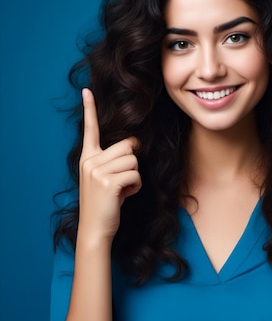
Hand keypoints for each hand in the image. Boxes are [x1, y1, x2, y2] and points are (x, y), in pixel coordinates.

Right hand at [78, 88, 140, 241]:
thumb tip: (132, 145)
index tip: (87, 91)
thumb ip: (112, 162)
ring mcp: (97, 171)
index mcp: (87, 158)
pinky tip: (124, 196)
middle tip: (121, 181)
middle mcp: (90, 161)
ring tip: (121, 190)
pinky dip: (135, 187)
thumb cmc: (104, 204)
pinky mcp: (108, 182)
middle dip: (132, 163)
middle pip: (127, 146)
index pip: (90, 130)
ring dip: (134, 177)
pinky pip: (135, 175)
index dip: (89, 109)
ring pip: (133, 161)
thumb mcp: (103, 179)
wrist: (95, 229)